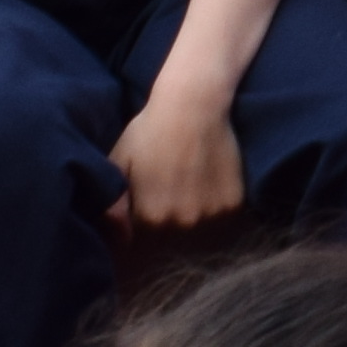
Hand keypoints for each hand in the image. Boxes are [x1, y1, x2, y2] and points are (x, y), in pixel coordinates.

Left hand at [114, 76, 250, 232]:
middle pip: (174, 237)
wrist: (193, 105)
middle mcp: (182, 222)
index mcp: (150, 218)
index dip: (145, 218)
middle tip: (171, 186)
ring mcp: (211, 215)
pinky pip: (223, 217)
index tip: (148, 197)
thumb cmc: (150, 130)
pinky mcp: (234, 204)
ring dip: (195, 215)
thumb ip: (112, 206)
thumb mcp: (119, 162)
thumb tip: (118, 241)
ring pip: (200, 229)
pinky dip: (216, 205)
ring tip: (190, 184)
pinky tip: (209, 180)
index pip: (146, 238)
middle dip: (169, 219)